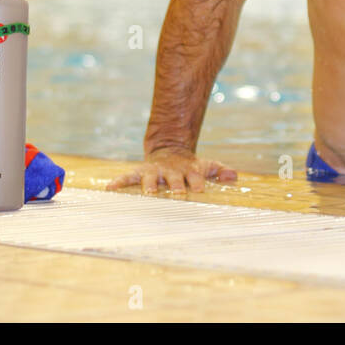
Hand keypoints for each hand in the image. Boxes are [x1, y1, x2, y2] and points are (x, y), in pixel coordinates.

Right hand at [105, 147, 237, 194]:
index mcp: (187, 170)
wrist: (170, 151)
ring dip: (149, 186)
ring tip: (148, 193)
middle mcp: (170, 172)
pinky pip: (127, 177)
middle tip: (177, 193)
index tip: (199, 190)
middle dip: (175, 185)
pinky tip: (109, 188)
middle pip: (173, 178)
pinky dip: (119, 182)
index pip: (194, 177)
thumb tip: (235, 176)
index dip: (197, 183)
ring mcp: (154, 172)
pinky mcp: (140, 173)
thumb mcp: (207, 165)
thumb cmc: (190, 166)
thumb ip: (220, 170)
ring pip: (150, 178)